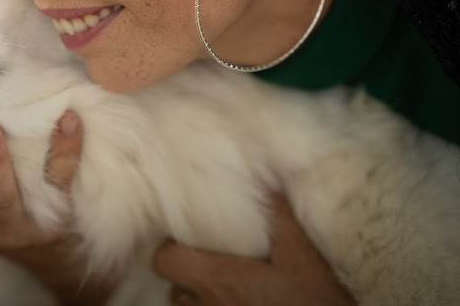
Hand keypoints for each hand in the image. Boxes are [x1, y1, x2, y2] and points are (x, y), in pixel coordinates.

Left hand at [153, 193, 355, 305]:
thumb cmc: (314, 301)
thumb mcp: (302, 256)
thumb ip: (280, 219)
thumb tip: (268, 184)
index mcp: (218, 279)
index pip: (165, 262)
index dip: (172, 251)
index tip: (192, 242)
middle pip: (175, 288)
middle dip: (188, 277)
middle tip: (213, 265)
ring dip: (199, 300)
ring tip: (226, 289)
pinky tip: (236, 303)